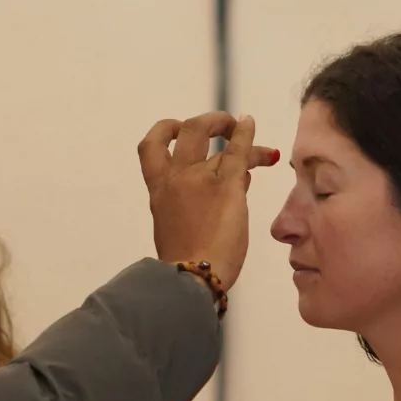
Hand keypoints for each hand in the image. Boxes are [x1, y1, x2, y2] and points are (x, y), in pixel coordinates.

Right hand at [137, 112, 278, 288]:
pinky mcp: (224, 186)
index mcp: (159, 192)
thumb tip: (237, 177)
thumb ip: (200, 200)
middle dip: (205, 122)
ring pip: (217, 142)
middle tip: (222, 125)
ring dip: (233, 131)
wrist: (191, 278)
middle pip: (186, 131)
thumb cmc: (188, 265)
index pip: (150, 148)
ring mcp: (199, 179)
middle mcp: (175, 178)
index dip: (164, 130)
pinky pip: (237, 151)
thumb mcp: (181, 228)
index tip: (178, 127)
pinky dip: (245, 133)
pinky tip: (250, 124)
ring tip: (246, 129)